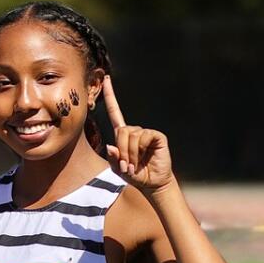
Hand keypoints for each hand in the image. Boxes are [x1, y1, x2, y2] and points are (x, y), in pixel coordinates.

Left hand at [102, 76, 174, 193]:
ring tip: (134, 164)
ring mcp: (146, 132)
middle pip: (121, 131)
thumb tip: (111, 146)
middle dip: (121, 150)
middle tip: (126, 165)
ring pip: (130, 135)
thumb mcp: (118, 169)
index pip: (115, 112)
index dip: (110, 96)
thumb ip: (112, 158)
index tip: (106, 79)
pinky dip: (139, 149)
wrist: (152, 183)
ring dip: (130, 153)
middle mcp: (134, 131)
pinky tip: (144, 157)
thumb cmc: (134, 175)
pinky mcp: (156, 136)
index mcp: (123, 135)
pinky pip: (143, 137)